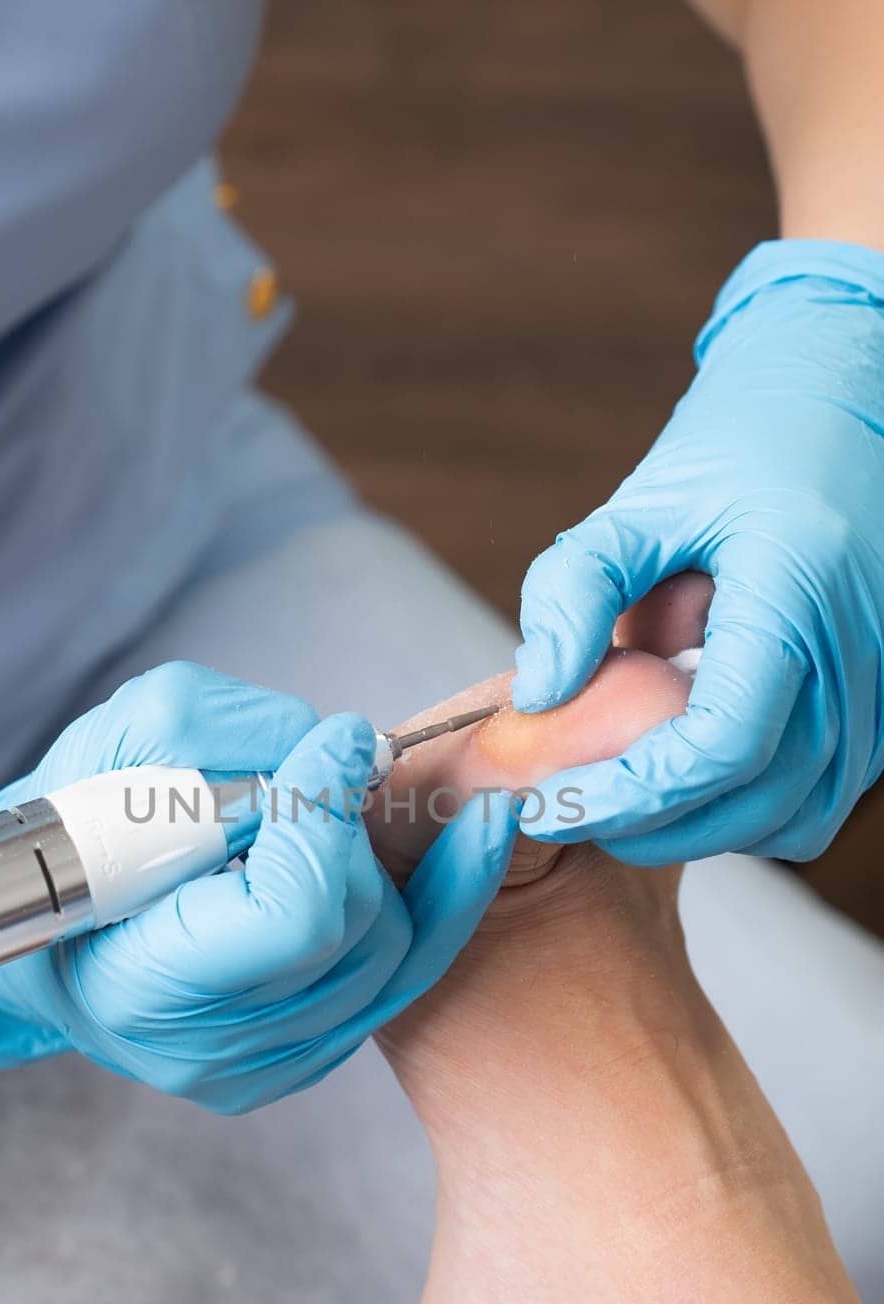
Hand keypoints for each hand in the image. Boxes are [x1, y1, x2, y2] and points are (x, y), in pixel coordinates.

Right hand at [0, 663, 516, 1112]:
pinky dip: (424, 907)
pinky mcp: (298, 1061)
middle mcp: (203, 1050)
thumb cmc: (68, 826)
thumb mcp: (116, 745)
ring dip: (393, 864)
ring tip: (367, 799)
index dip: (324, 816)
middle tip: (347, 763)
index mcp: (137, 984)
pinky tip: (441, 847)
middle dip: (359, 832)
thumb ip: (217, 731)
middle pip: (354, 931)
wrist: (47, 910)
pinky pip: (401, 982)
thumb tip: (333, 745)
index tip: (336, 742)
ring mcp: (258, 1068)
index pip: (292, 913)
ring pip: (395, 956)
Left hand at [514, 241, 883, 863]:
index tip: (546, 803)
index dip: (629, 793)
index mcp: (798, 594)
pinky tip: (678, 766)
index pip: (721, 744)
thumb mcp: (643, 499)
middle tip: (564, 807)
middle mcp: (860, 656)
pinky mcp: (880, 707)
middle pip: (755, 801)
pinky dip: (743, 805)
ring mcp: (882, 690)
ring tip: (617, 789)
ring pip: (792, 817)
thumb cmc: (747, 439)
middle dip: (650, 825)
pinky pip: (813, 795)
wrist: (849, 397)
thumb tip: (536, 696)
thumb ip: (577, 591)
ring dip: (698, 824)